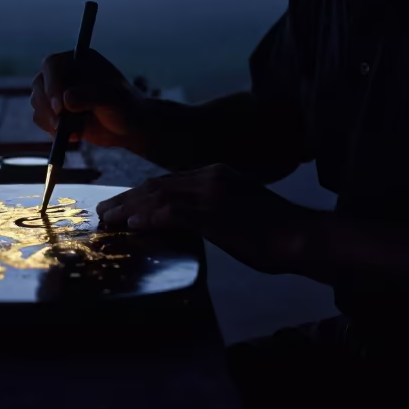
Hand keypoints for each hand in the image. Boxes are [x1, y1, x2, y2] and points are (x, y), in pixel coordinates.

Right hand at [31, 49, 155, 153]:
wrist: (127, 126)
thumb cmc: (123, 106)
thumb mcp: (111, 100)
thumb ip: (91, 97)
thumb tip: (66, 100)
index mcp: (77, 59)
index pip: (52, 65)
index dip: (52, 84)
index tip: (60, 107)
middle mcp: (63, 72)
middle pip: (39, 84)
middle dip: (48, 107)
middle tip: (61, 125)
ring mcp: (56, 91)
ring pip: (37, 102)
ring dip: (51, 120)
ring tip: (77, 131)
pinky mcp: (53, 110)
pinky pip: (40, 118)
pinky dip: (52, 130)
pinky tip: (74, 135)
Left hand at [94, 164, 321, 274]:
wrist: (302, 235)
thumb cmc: (276, 232)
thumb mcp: (238, 211)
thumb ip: (211, 210)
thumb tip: (186, 224)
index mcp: (216, 173)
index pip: (168, 181)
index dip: (141, 192)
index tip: (123, 203)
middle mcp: (209, 176)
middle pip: (157, 185)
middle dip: (127, 198)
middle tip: (105, 210)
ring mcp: (211, 193)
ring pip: (159, 196)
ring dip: (129, 208)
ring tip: (109, 218)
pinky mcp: (214, 213)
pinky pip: (173, 213)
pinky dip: (150, 217)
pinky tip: (133, 224)